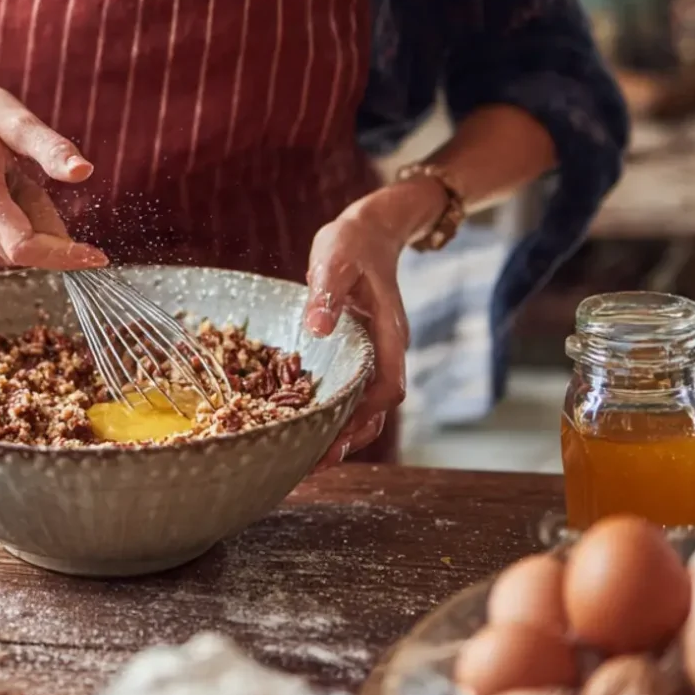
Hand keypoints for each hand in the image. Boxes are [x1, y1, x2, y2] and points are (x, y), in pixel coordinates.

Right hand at [0, 82, 107, 269]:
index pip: (23, 246)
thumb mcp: (18, 120)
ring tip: (20, 181)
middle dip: (50, 235)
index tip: (97, 257)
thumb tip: (84, 172)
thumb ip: (51, 148)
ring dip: (35, 227)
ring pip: (12, 248)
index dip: (62, 257)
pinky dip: (20, 225)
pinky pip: (1, 241)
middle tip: (44, 193)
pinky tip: (11, 191)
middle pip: (21, 251)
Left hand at [302, 179, 446, 469]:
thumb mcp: (336, 260)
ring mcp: (372, 353)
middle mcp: (384, 349)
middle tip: (317, 463)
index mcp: (387, 332)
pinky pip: (350, 389)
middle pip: (378, 407)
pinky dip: (333, 411)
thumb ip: (328, 293)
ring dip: (343, 432)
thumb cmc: (353, 243)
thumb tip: (319, 327)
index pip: (388, 385)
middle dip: (351, 437)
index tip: (340, 436)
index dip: (366, 415)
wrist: (368, 231)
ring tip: (311, 459)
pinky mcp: (356, 351)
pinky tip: (307, 424)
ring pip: (365, 404)